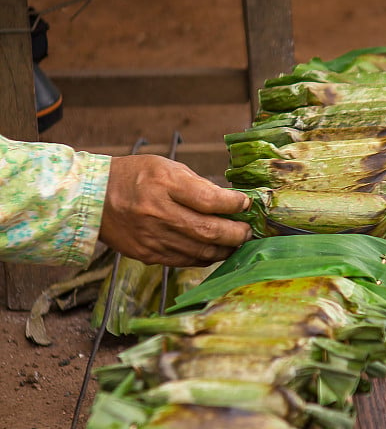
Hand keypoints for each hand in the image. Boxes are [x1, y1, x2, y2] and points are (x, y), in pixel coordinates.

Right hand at [99, 154, 251, 266]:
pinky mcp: (148, 254)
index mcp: (163, 184)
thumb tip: (231, 202)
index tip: (245, 204)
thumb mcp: (166, 167)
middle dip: (236, 233)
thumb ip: (198, 185)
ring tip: (236, 243)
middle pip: (209, 231)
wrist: (93, 198)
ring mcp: (152, 237)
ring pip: (200, 252)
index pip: (209, 200)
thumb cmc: (134, 177)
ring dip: (224, 249)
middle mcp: (157, 212)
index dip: (234, 205)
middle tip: (248, 231)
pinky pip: (185, 261)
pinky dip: (204, 257)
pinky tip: (214, 250)